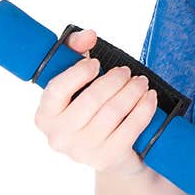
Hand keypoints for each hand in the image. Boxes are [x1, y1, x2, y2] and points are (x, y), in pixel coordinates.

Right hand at [32, 28, 157, 178]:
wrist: (113, 154)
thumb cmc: (92, 111)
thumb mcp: (79, 82)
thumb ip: (76, 51)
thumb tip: (88, 35)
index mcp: (45, 116)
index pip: (56, 90)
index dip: (78, 73)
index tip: (96, 64)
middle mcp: (58, 137)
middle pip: (92, 99)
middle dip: (115, 80)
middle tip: (127, 72)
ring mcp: (82, 152)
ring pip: (113, 112)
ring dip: (132, 92)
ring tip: (141, 82)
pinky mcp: (107, 159)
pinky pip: (131, 128)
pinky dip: (144, 109)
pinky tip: (150, 98)